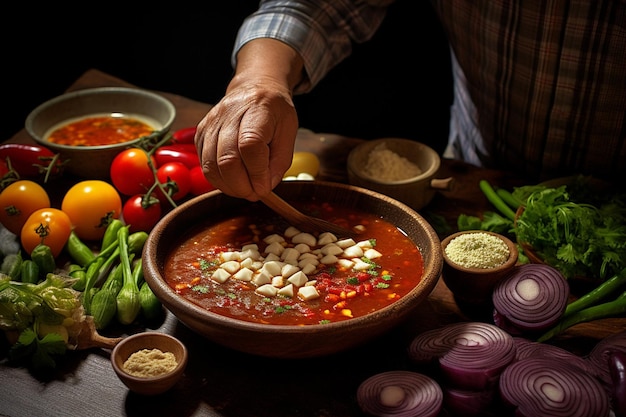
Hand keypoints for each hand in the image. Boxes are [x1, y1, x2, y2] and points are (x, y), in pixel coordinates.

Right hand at [195, 37, 303, 200]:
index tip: (264, 188)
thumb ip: (279, 161)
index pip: (250, 145)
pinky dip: (219, 180)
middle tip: (255, 193)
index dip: (257, 172)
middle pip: (227, 159)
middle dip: (242, 186)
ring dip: (229, 187)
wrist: (254, 88)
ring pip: (211, 166)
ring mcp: (210, 123)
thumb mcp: (289, 132)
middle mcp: (229, 114)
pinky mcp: (200, 134)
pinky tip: (233, 180)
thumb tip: (264, 188)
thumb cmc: (274, 111)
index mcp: (257, 109)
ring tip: (245, 189)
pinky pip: (204, 165)